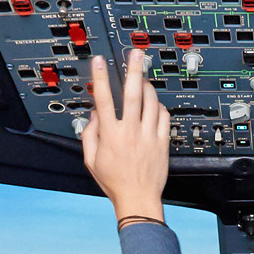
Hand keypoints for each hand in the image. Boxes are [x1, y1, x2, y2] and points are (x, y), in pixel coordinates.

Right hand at [81, 51, 170, 221]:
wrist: (138, 199)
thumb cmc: (115, 182)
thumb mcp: (91, 161)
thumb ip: (89, 136)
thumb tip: (93, 116)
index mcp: (110, 135)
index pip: (104, 100)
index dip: (100, 78)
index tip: (99, 62)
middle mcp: (130, 133)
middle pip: (133, 94)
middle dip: (134, 71)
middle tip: (136, 54)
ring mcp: (148, 136)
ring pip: (151, 102)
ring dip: (148, 86)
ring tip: (144, 79)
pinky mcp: (162, 142)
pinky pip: (164, 117)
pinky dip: (159, 107)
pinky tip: (155, 105)